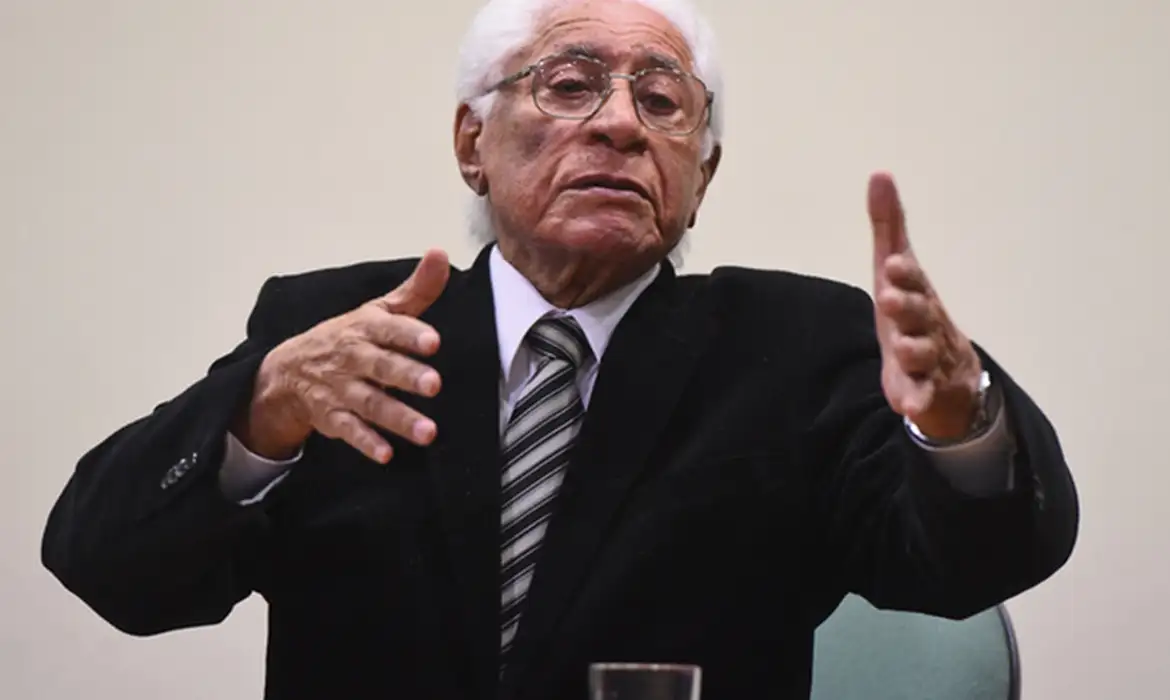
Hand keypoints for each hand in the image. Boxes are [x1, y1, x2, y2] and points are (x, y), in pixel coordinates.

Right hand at [236, 249, 449, 462]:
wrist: (289, 370)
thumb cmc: (348, 338)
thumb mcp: (379, 311)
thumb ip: (416, 289)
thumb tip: (440, 253)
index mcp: (366, 328)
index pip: (389, 328)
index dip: (410, 334)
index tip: (434, 341)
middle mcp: (353, 357)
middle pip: (381, 366)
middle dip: (406, 375)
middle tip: (434, 385)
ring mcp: (341, 388)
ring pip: (371, 403)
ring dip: (399, 418)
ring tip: (428, 432)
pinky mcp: (332, 417)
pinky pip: (349, 430)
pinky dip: (366, 442)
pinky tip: (386, 455)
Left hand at [868, 173, 982, 440]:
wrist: (950, 377)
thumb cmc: (915, 313)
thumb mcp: (898, 270)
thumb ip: (889, 225)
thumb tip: (879, 174)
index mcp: (919, 294)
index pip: (914, 280)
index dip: (904, 274)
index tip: (892, 265)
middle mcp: (929, 324)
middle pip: (920, 314)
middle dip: (907, 306)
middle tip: (889, 299)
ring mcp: (931, 360)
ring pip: (923, 355)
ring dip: (912, 350)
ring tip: (900, 348)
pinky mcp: (926, 392)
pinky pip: (925, 398)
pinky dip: (919, 401)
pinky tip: (909, 407)